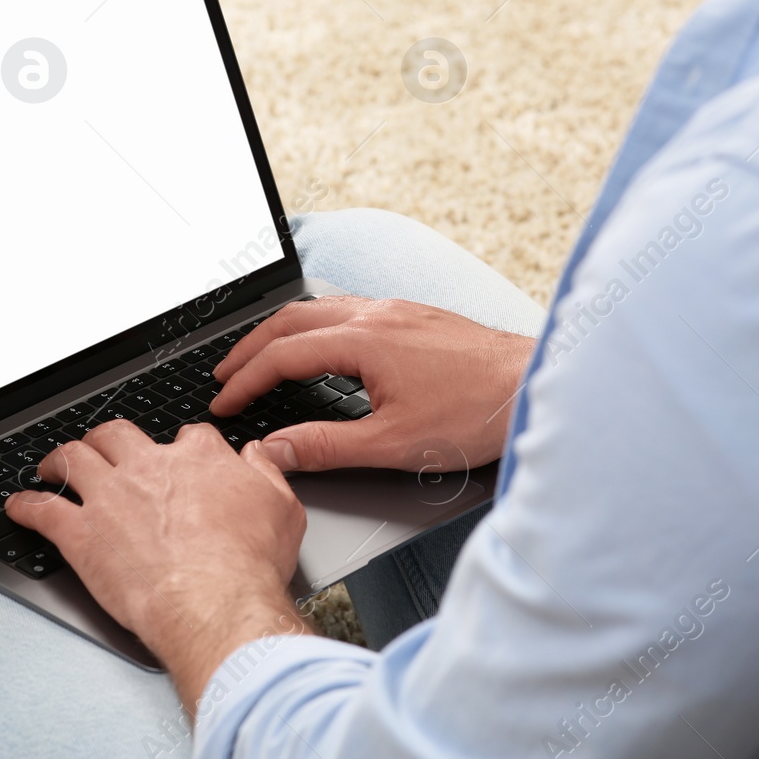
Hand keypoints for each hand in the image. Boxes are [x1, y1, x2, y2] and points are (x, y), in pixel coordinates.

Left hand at [5, 420, 310, 710]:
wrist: (214, 603)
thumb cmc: (249, 565)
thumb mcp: (283, 509)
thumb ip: (265, 474)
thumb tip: (256, 456)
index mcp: (197, 459)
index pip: (186, 437)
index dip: (178, 448)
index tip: (176, 458)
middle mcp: (148, 467)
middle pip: (117, 434)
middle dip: (105, 439)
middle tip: (101, 449)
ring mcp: (109, 497)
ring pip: (73, 459)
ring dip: (59, 460)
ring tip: (52, 466)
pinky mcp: (80, 534)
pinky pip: (42, 511)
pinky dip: (26, 507)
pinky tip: (18, 506)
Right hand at [210, 296, 535, 473]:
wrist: (534, 385)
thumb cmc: (475, 413)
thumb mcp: (393, 444)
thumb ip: (326, 447)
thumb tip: (277, 450)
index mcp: (364, 339)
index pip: (283, 355)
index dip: (245, 380)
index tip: (224, 402)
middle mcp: (377, 313)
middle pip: (291, 319)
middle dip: (250, 347)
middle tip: (225, 373)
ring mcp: (397, 310)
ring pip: (320, 309)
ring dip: (283, 332)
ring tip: (262, 357)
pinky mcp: (415, 316)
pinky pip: (348, 309)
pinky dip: (316, 326)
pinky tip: (322, 346)